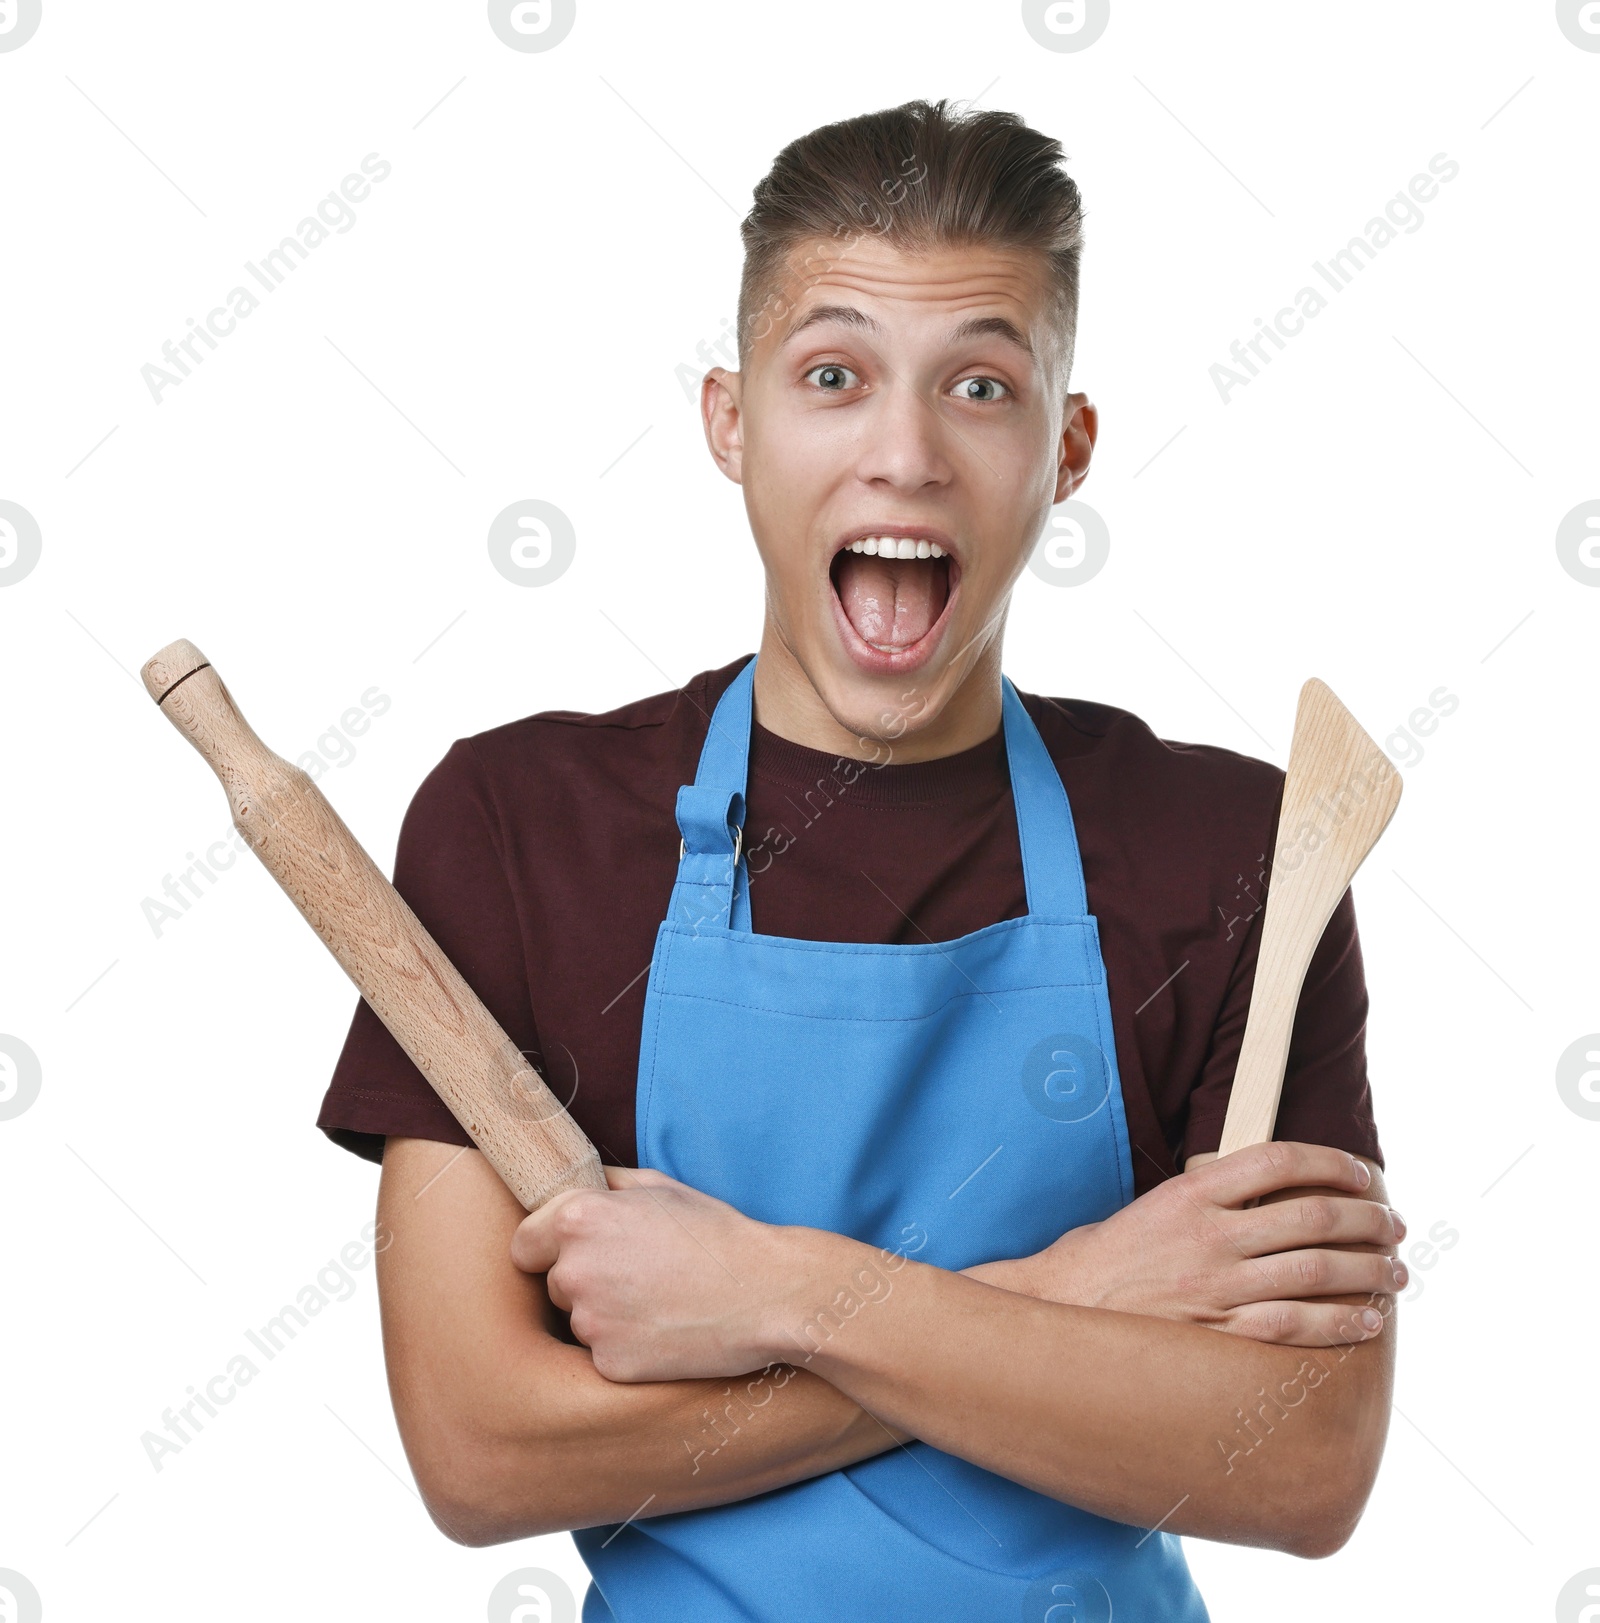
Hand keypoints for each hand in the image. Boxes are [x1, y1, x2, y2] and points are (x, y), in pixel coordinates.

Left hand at [510, 1166, 794, 1383]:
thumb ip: (604, 1186)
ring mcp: (590, 1323)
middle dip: (585, 1280)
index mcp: (577, 1220)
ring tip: (659, 1301)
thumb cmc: (715, 1234)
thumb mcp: (658, 1188)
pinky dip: (627, 1346)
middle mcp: (573, 1270)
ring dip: (606, 1314)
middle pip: (554, 1283)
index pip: (523, 1244)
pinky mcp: (610, 1364)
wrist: (765, 1293)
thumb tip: (571, 1188)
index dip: (549, 1248)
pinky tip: (665, 1330)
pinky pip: (603, 1354)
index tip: (577, 1253)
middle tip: (638, 1274)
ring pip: (579, 1320)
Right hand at [964, 1143, 1402, 1347]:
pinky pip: (1296, 1327)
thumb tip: (1266, 1195)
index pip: (1279, 1160)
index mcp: (1190, 1193)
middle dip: (1368, 1218)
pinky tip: (1367, 1319)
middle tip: (1394, 1224)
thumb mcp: (1150, 1206)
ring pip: (1317, 1271)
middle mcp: (1209, 1237)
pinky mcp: (1218, 1336)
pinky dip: (1341, 1322)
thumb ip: (1206, 1198)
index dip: (1332, 1163)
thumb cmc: (1100, 1260)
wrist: (1055, 1312)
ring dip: (1368, 1270)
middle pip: (1313, 1216)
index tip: (1361, 1172)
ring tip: (1395, 1271)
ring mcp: (1216, 1288)